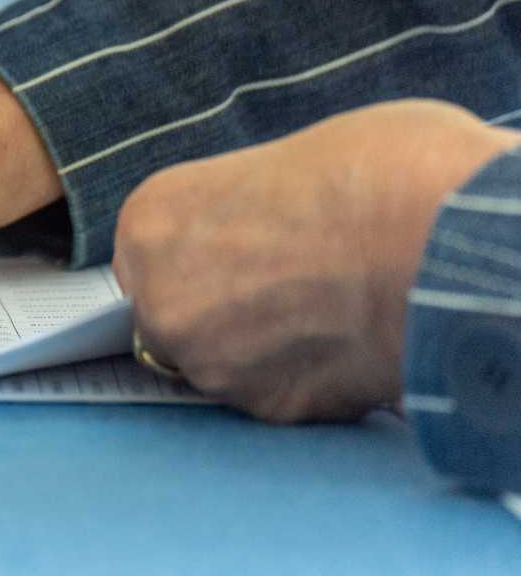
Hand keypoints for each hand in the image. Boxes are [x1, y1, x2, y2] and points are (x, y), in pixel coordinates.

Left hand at [115, 100, 520, 422]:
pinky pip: (278, 396)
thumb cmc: (362, 172)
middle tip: (290, 289)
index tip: (243, 255)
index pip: (149, 257)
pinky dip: (308, 378)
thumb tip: (250, 235)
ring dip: (263, 350)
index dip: (199, 259)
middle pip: (175, 319)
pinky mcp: (264, 408)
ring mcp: (207, 362)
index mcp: (148, 222)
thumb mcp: (267, 167)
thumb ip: (231, 213)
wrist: (426, 233)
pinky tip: (347, 343)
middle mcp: (159, 299)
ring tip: (328, 311)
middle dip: (221, 312)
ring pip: (222, 365)